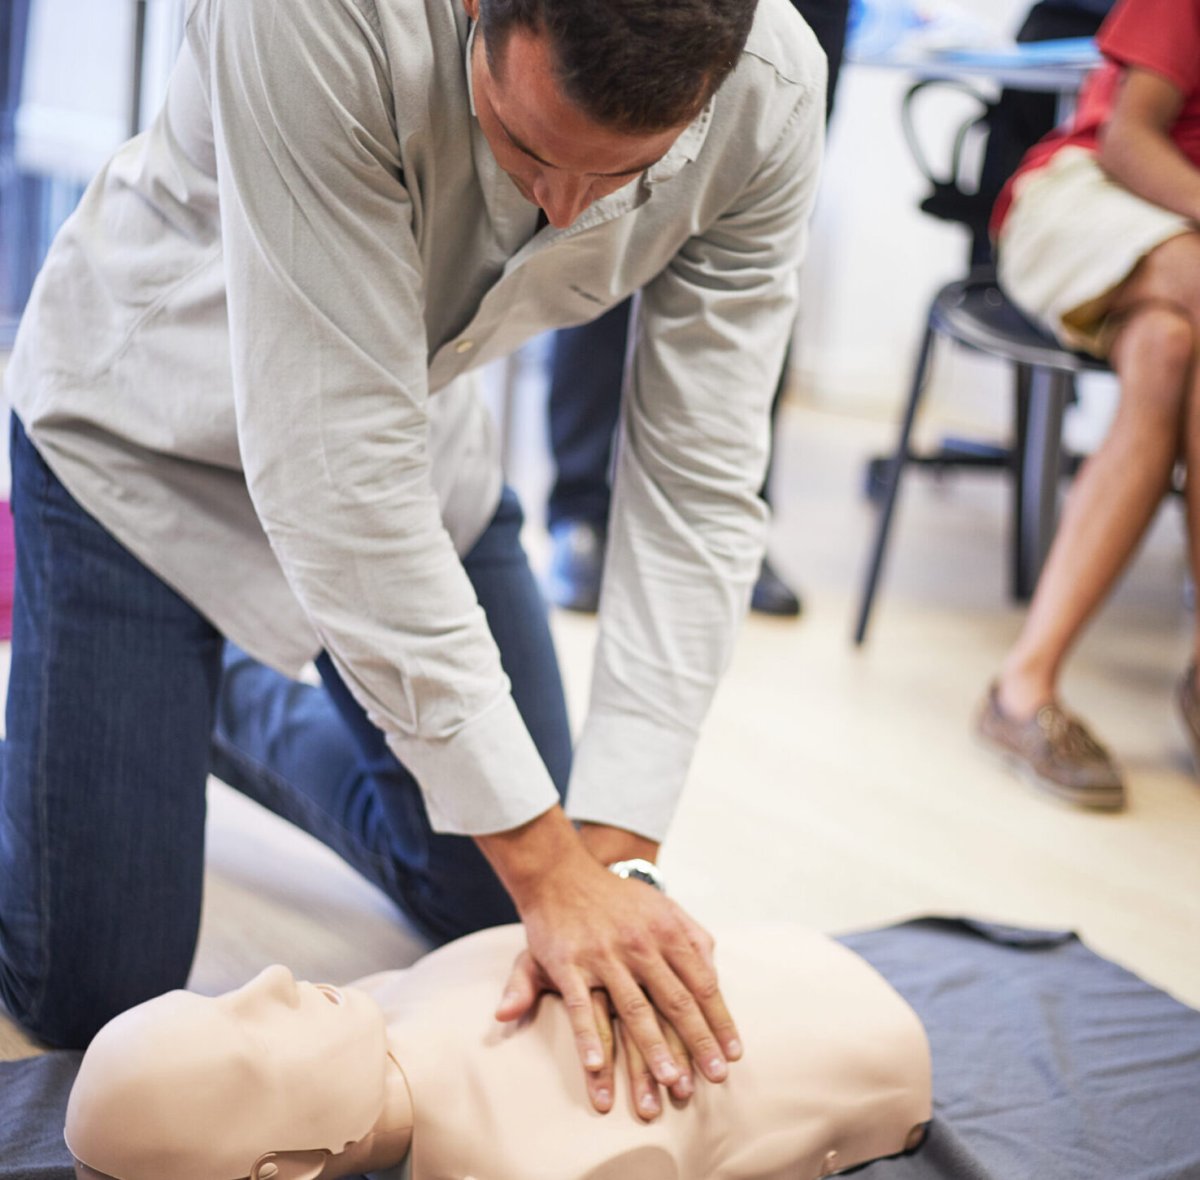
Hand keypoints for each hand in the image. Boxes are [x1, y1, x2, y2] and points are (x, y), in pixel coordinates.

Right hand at [478, 807, 741, 1113]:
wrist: (561, 872)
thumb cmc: (618, 898)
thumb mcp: (662, 905)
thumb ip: (693, 937)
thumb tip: (716, 971)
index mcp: (667, 932)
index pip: (702, 984)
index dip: (719, 1020)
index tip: (733, 1054)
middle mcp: (640, 945)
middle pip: (676, 1001)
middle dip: (698, 1043)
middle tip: (715, 1078)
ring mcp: (604, 956)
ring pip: (634, 1009)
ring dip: (654, 1049)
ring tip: (671, 1082)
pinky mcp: (568, 964)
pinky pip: (581, 1007)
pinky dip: (589, 1037)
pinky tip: (597, 1066)